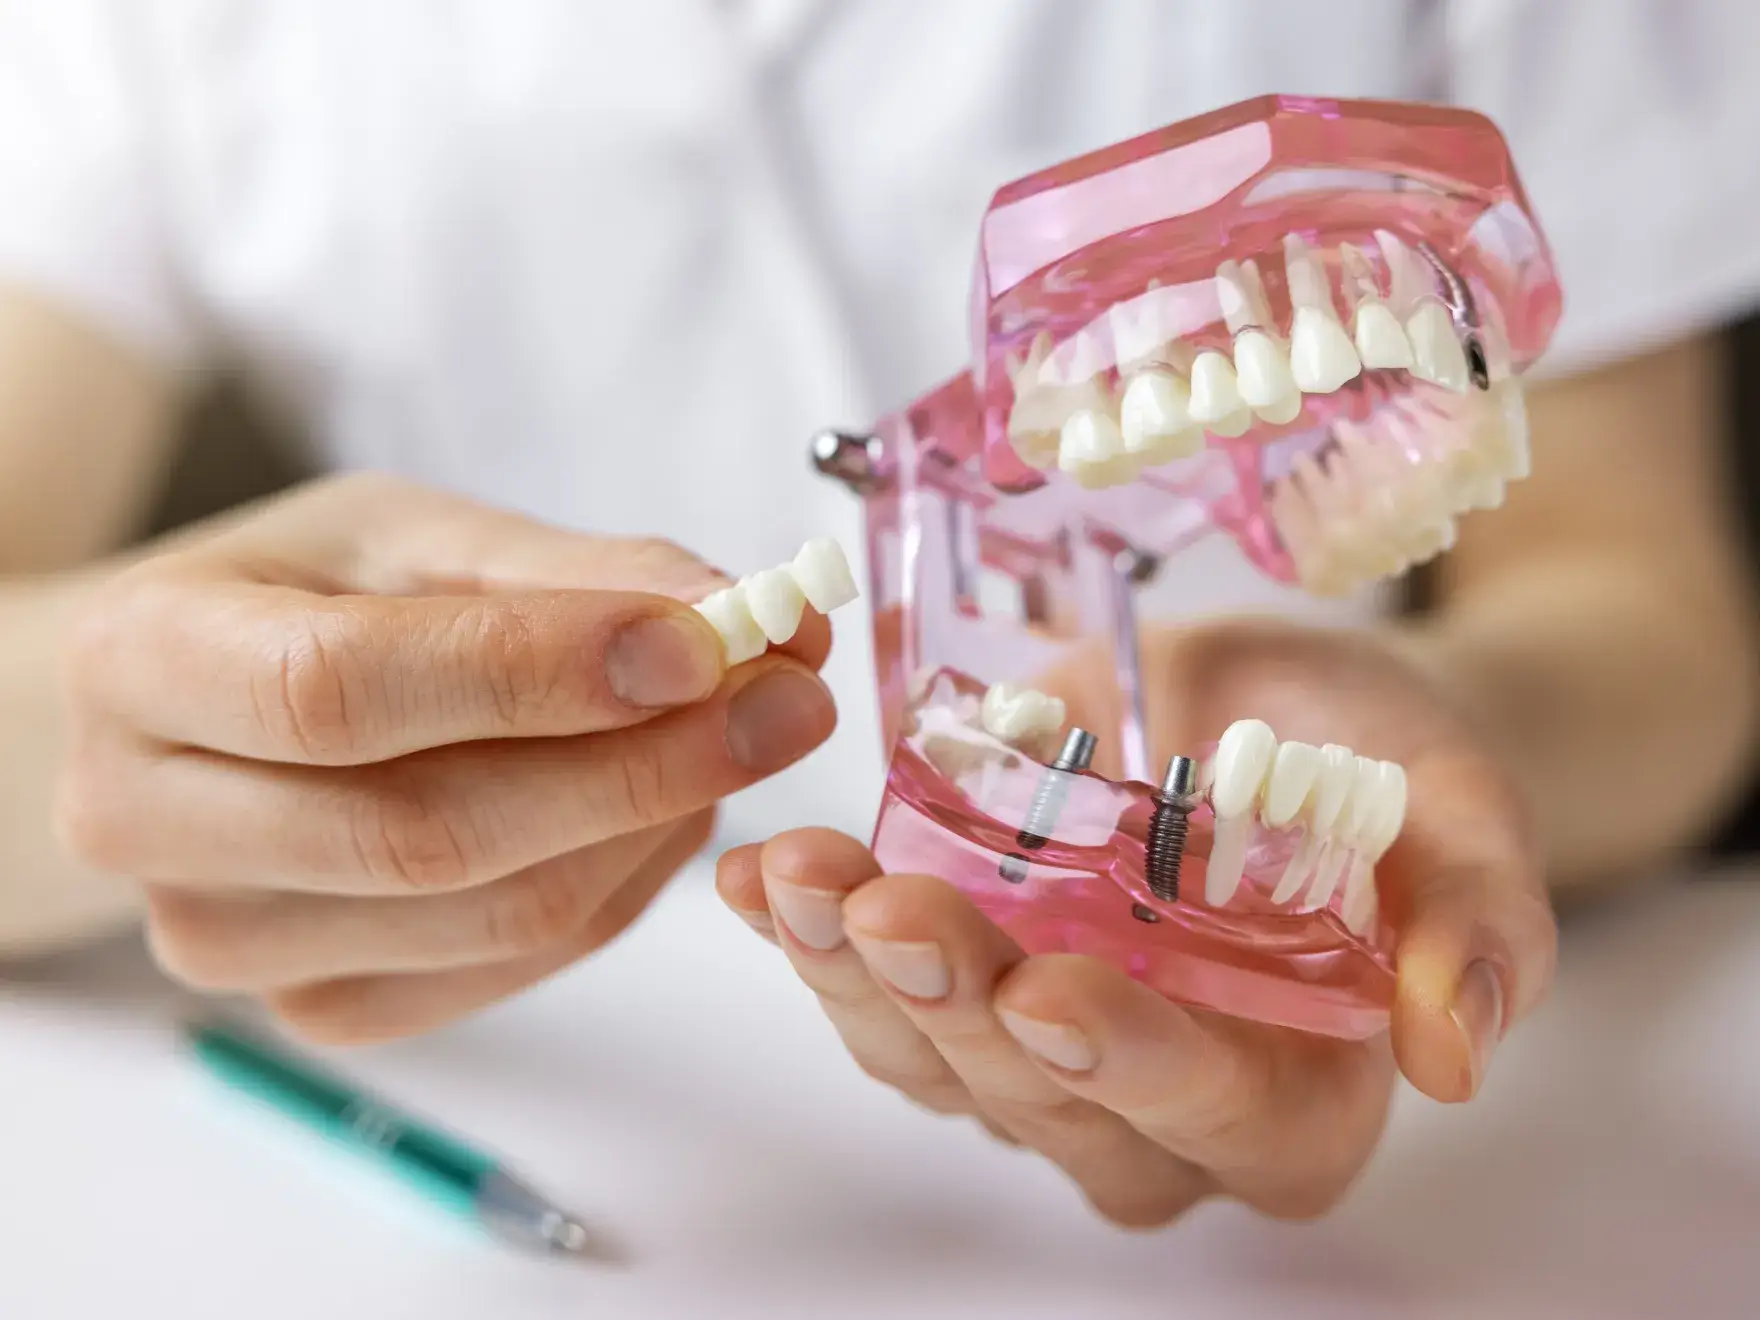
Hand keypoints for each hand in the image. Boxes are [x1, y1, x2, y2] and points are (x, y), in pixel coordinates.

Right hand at [58, 473, 837, 1041]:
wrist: (216, 706)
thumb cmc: (313, 598)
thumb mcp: (419, 538)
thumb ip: (573, 576)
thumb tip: (744, 614)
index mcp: (144, 660)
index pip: (341, 689)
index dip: (537, 672)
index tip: (707, 641)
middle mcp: (148, 821)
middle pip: (427, 830)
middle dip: (645, 764)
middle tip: (795, 697)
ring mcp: (227, 942)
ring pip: (493, 913)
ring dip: (654, 825)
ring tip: (741, 734)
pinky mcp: (315, 1008)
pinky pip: (512, 966)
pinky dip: (622, 884)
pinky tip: (665, 807)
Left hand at [717, 618, 1555, 1225]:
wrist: (1286, 709)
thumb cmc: (1386, 765)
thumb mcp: (1460, 808)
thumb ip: (1481, 921)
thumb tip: (1456, 1054)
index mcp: (1296, 1096)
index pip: (1217, 1115)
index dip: (1133, 1067)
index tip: (1052, 993)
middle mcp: (1157, 1109)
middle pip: (1044, 1100)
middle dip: (956, 1006)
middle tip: (889, 908)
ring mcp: (1043, 1058)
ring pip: (935, 1061)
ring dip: (852, 975)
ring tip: (800, 878)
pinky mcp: (962, 990)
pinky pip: (874, 989)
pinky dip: (809, 933)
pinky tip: (762, 875)